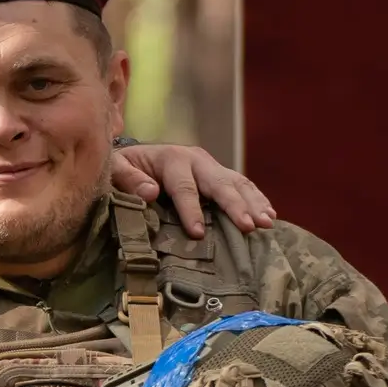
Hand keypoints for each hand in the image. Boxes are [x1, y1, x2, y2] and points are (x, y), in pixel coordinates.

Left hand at [110, 143, 275, 237]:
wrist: (134, 154)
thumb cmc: (123, 167)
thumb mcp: (117, 170)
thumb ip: (129, 180)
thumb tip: (150, 193)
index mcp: (171, 158)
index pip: (184, 187)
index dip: (191, 210)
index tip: (199, 232)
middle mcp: (196, 159)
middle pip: (219, 183)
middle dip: (235, 205)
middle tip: (250, 225)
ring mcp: (211, 166)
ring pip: (237, 183)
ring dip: (253, 202)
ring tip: (267, 223)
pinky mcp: (218, 174)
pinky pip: (242, 185)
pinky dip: (257, 199)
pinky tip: (270, 215)